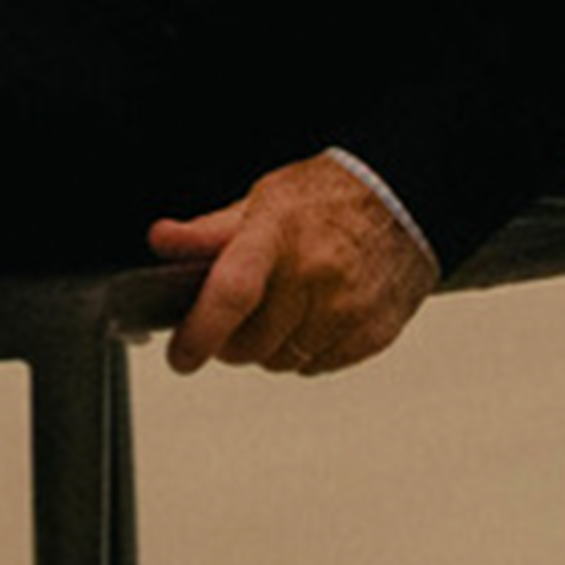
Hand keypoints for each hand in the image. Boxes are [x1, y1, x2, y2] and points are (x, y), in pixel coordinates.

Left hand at [151, 152, 436, 376]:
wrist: (402, 202)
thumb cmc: (328, 198)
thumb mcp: (262, 200)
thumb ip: (208, 231)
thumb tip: (162, 240)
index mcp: (277, 236)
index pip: (230, 294)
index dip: (199, 333)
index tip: (180, 356)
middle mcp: (315, 276)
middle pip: (250, 343)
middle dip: (227, 341)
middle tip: (229, 319)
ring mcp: (347, 310)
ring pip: (281, 362)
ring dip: (266, 348)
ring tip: (276, 309)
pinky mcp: (372, 335)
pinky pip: (316, 366)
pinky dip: (302, 352)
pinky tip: (309, 318)